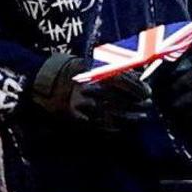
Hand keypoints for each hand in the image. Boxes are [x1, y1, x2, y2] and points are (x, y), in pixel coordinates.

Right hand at [22, 49, 151, 127]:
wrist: (42, 81)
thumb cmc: (71, 70)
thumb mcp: (91, 64)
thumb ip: (113, 69)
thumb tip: (138, 75)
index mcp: (95, 72)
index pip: (124, 81)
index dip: (139, 88)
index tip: (149, 93)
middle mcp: (90, 88)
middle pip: (121, 98)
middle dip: (138, 104)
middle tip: (148, 106)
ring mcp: (83, 103)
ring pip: (112, 114)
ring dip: (129, 117)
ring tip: (140, 118)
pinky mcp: (75, 116)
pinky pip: (98, 125)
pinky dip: (113, 127)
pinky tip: (122, 127)